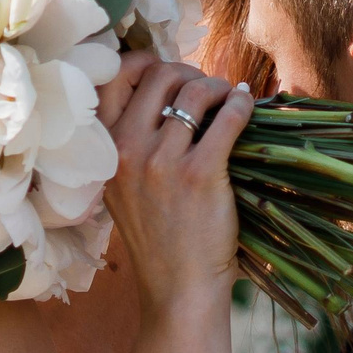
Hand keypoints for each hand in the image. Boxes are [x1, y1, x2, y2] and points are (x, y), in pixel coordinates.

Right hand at [98, 55, 251, 313]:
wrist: (177, 290)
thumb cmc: (158, 239)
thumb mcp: (123, 189)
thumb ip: (132, 143)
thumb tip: (170, 91)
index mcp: (104, 150)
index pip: (116, 77)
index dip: (147, 63)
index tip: (171, 72)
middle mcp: (126, 150)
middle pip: (160, 75)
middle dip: (189, 73)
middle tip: (209, 89)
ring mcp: (162, 163)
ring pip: (194, 92)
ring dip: (218, 87)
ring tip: (230, 98)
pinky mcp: (200, 175)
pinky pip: (227, 119)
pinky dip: (242, 105)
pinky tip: (248, 106)